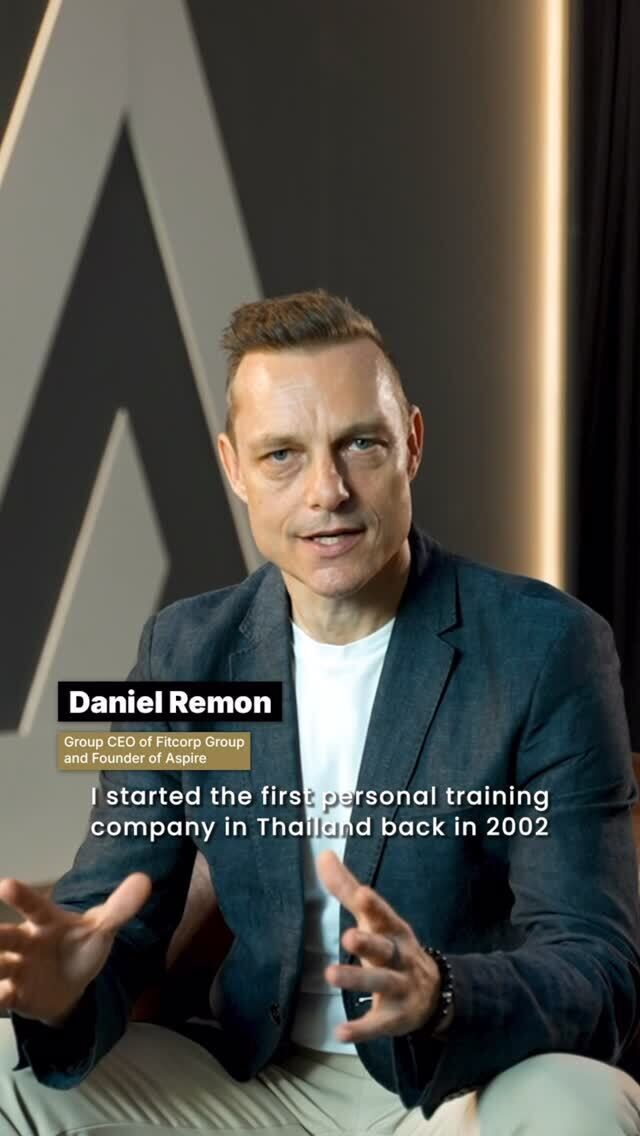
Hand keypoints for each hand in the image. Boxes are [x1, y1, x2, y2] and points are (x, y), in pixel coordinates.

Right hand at [0, 873, 150, 1025]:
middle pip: (7, 937)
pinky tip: (3, 995)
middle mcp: (26, 943)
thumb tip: (145, 879)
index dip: (22, 897)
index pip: (34, 907)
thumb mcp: (102, 929)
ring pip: (0, 964)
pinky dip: (0, 996)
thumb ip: (120, 907)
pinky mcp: (15, 995)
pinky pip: (3, 996)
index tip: (6, 884)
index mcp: (46, 922)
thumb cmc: (80, 947)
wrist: (72, 986)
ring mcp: (17, 969)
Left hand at [317, 850, 440, 1043]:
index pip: (384, 915)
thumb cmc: (393, 946)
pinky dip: (361, 1029)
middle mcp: (400, 957)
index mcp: (393, 930)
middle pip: (385, 948)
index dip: (374, 906)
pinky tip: (340, 1033)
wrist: (435, 993)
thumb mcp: (374, 918)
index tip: (361, 894)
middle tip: (348, 936)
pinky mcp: (394, 1017)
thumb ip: (346, 889)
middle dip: (369, 943)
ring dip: (358, 979)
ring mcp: (400, 987)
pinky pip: (378, 1024)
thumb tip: (322, 854)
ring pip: (381, 983)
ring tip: (330, 974)